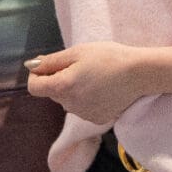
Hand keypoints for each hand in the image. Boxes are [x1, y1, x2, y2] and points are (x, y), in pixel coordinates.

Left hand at [24, 42, 148, 126]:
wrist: (140, 74)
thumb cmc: (109, 57)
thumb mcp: (77, 52)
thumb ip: (51, 61)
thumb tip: (31, 66)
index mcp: (63, 87)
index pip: (34, 87)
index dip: (37, 75)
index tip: (49, 65)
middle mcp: (70, 105)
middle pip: (52, 93)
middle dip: (58, 79)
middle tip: (78, 65)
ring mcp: (83, 114)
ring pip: (67, 101)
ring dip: (72, 89)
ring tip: (93, 76)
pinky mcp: (97, 119)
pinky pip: (81, 108)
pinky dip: (85, 98)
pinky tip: (101, 88)